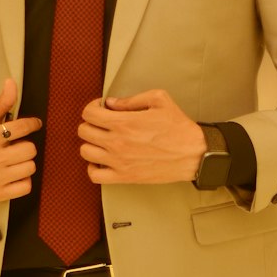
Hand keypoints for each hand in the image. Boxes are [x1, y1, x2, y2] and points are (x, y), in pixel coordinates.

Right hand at [0, 78, 40, 201]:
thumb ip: (0, 104)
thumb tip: (11, 82)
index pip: (23, 127)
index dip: (32, 124)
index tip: (33, 125)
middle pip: (30, 149)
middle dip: (25, 145)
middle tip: (17, 145)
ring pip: (30, 167)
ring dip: (25, 162)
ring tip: (14, 160)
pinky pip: (25, 187)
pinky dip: (23, 180)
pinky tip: (14, 174)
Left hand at [78, 89, 206, 184]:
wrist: (193, 154)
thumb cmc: (178, 128)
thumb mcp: (159, 100)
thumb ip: (132, 100)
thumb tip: (112, 103)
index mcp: (124, 123)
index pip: (89, 113)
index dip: (92, 107)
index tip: (101, 108)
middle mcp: (117, 143)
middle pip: (84, 131)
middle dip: (91, 123)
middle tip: (103, 123)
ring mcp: (119, 162)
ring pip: (85, 152)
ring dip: (90, 143)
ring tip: (102, 141)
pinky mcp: (124, 177)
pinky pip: (94, 176)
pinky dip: (93, 168)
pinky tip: (101, 160)